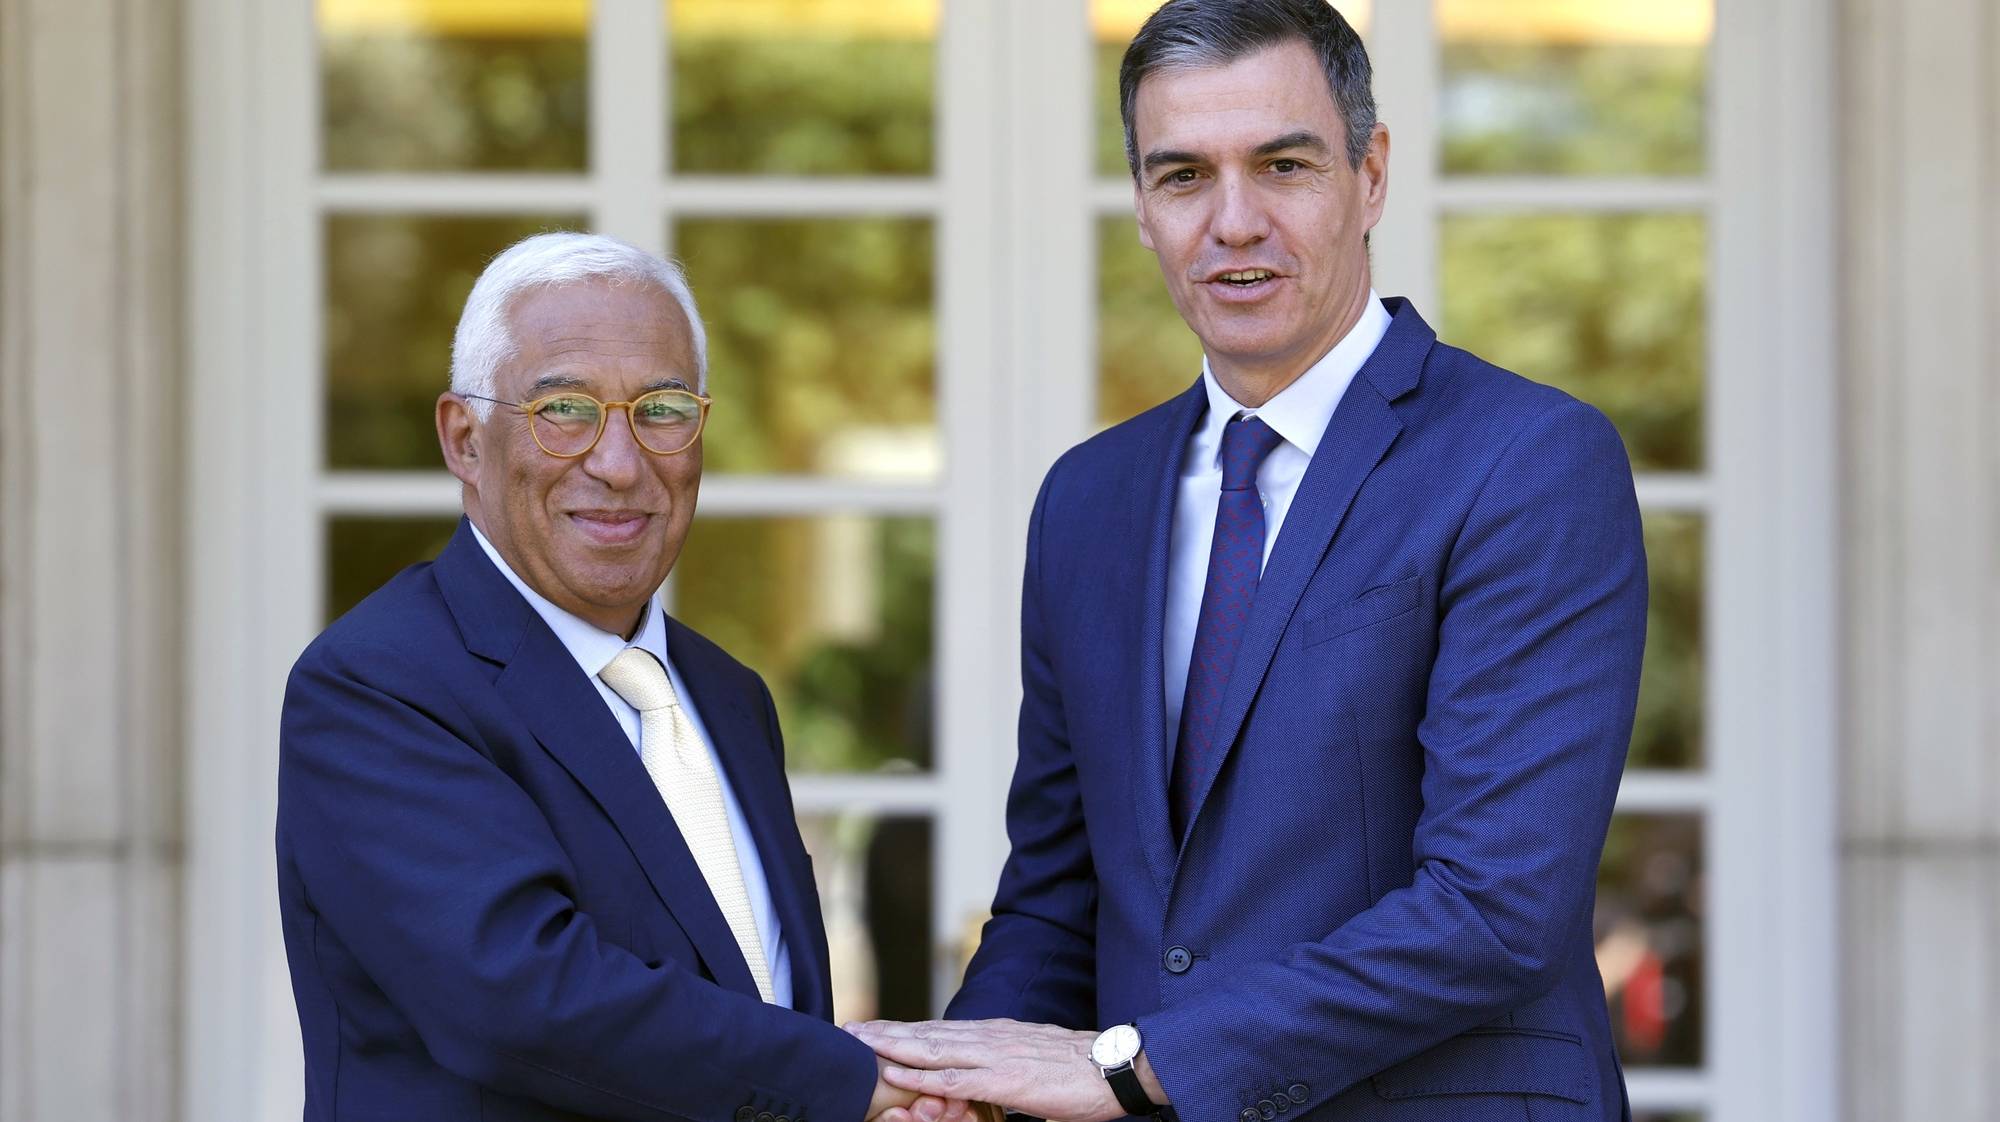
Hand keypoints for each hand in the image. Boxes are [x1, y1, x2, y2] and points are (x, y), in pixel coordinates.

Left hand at [848, 1018, 1159, 1121]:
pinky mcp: (1005, 1080)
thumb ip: (1004, 1065)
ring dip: (890, 1046)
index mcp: (995, 1034)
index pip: (939, 1030)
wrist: (1116, 1066)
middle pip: (925, 1033)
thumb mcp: (1034, 1061)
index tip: (871, 1028)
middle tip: (847, 1030)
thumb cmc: (1079, 1070)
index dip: (902, 1028)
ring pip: (931, 1049)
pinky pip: (953, 1078)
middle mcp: (988, 1038)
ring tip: (858, 1044)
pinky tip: (895, 1072)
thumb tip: (985, 1075)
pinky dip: (919, 1074)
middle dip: (884, 1032)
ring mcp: (994, 1057)